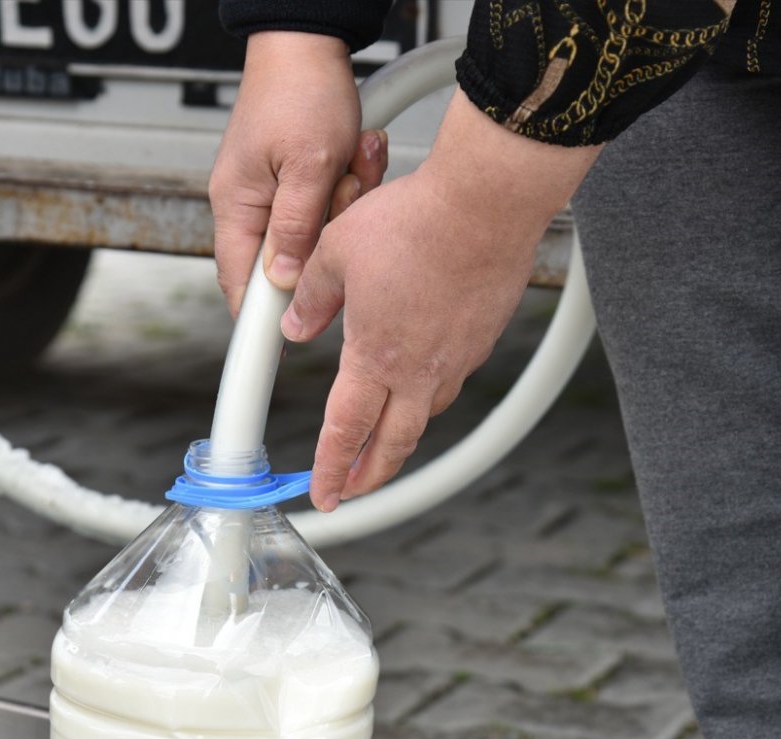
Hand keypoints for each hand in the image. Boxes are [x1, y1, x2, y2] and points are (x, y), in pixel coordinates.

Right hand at [209, 32, 388, 313]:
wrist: (310, 41)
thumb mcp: (307, 164)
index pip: (240, 285)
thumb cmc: (301, 89)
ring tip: (352, 159)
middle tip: (342, 191)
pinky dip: (350, 187)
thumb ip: (296, 228)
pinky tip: (356, 154)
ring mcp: (275, 195)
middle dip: (328, 235)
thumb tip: (283, 282)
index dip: (260, 322)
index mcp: (237, 206)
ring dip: (346, 203)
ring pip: (319, 235)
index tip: (280, 351)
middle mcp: (250, 206)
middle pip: (291, 261)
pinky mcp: (300, 183)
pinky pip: (330, 209)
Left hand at [284, 92, 601, 510]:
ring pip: (425, 415)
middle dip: (369, 475)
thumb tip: (294, 326)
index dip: (331, 468)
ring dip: (400, 438)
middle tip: (351, 489)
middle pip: (394, 443)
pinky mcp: (482, 338)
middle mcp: (420, 369)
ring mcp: (457, 358)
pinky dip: (429, 396)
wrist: (485, 203)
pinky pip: (451, 381)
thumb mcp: (336, 252)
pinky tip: (421, 382)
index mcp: (376, 356)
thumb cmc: (414, 221)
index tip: (322, 492)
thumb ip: (311, 297)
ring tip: (384, 441)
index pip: (346, 430)